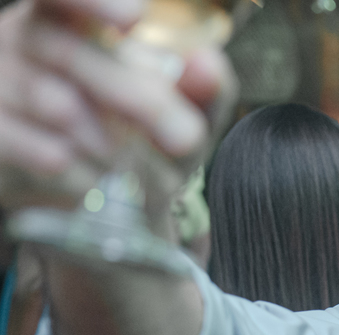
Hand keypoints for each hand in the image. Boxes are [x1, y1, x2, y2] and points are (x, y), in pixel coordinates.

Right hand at [0, 0, 233, 210]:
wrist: (98, 201)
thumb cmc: (140, 139)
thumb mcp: (179, 114)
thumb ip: (202, 89)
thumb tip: (208, 65)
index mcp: (69, 20)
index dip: (91, 1)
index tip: (132, 20)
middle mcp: (25, 41)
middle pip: (72, 54)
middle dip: (138, 98)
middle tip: (185, 137)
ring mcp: (1, 83)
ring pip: (53, 103)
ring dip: (106, 140)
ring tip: (128, 161)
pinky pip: (32, 145)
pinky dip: (75, 168)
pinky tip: (93, 179)